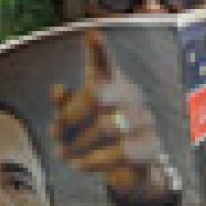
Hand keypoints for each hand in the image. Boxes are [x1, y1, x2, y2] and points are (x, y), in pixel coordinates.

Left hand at [51, 30, 169, 205]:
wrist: (133, 169)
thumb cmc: (99, 138)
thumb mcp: (77, 122)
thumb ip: (65, 107)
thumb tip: (58, 90)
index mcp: (111, 85)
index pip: (104, 64)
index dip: (98, 50)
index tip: (92, 35)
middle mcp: (130, 97)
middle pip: (97, 95)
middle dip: (70, 117)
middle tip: (54, 135)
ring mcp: (144, 121)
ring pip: (107, 127)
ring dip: (78, 144)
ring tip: (63, 155)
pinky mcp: (151, 147)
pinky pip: (121, 152)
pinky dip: (94, 161)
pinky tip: (81, 165)